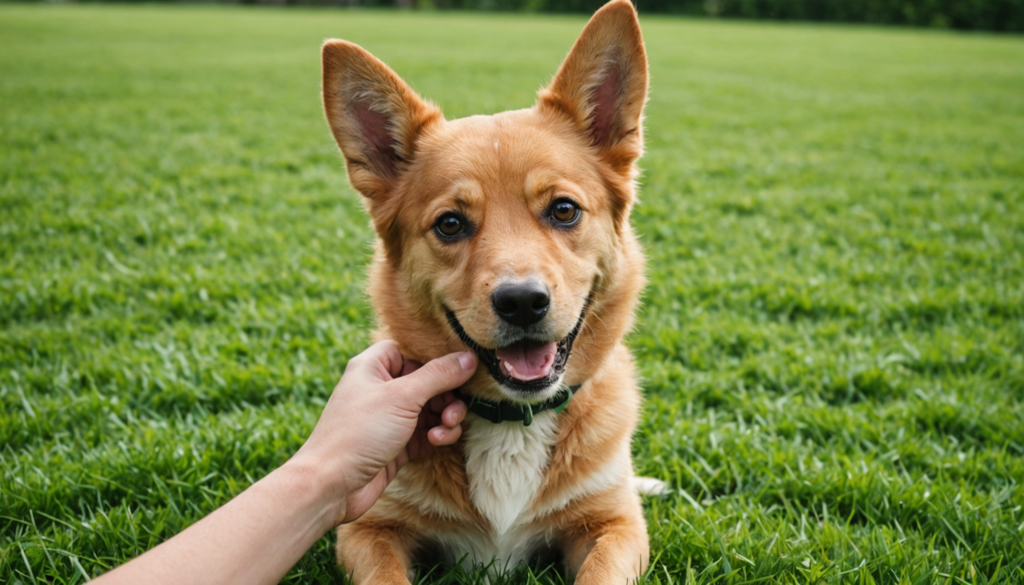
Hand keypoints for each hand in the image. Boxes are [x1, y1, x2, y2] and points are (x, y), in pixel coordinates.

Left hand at [288, 340, 476, 524]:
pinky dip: (438, 435)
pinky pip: (428, 431)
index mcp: (373, 366)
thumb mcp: (402, 397)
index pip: (411, 350)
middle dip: (447, 395)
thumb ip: (439, 375)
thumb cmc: (358, 433)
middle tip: (452, 409)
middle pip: (428, 381)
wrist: (331, 485)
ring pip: (432, 408)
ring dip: (446, 416)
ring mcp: (390, 417)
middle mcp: (381, 388)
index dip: (435, 358)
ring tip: (446, 427)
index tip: (459, 367)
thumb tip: (470, 358)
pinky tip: (436, 441)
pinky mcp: (398, 443)